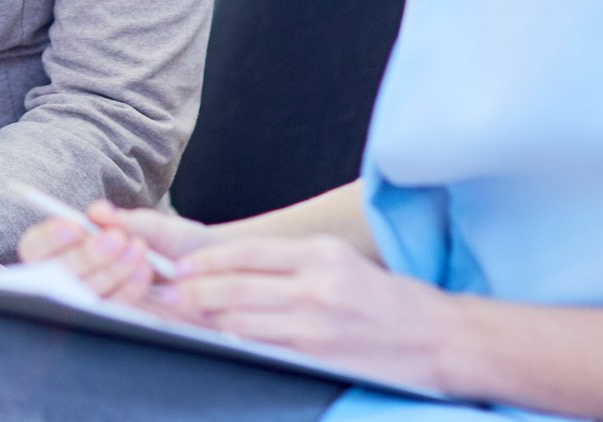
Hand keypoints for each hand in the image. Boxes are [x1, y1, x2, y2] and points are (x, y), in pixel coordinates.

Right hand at [19, 200, 215, 304]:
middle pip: (56, 274)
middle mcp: (74, 279)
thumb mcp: (153, 226)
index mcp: (68, 248)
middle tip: (114, 239)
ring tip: (136, 249)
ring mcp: (95, 303)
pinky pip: (112, 310)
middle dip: (84, 256)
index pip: (36, 248)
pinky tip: (144, 270)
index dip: (49, 238)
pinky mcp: (118, 321)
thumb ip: (125, 220)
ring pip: (84, 295)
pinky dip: (127, 289)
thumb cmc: (172, 242)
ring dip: (108, 271)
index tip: (73, 226)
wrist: (208, 270)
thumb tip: (98, 212)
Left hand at [151, 235, 451, 395]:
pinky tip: (214, 336)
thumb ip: (294, 264)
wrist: (439, 337)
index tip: (178, 267)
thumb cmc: (389, 301)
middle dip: (192, 289)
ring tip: (177, 315)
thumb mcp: (342, 264)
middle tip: (163, 292)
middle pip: (234, 282)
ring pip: (241, 314)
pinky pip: (261, 342)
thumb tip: (238, 271)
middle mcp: (315, 280)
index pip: (246, 252)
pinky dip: (232, 338)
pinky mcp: (317, 349)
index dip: (206, 261)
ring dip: (204, 316)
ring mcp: (315, 317)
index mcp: (319, 253)